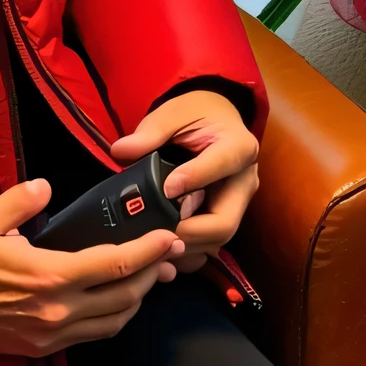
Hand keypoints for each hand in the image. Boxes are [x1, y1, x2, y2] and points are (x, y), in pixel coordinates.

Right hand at [0, 179, 184, 354]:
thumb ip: (22, 200)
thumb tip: (47, 187)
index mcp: (48, 277)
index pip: (116, 266)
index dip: (149, 252)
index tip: (170, 237)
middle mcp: (55, 313)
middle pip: (124, 299)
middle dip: (152, 276)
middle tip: (168, 254)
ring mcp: (47, 336)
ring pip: (111, 324)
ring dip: (135, 301)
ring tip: (148, 276)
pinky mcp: (37, 349)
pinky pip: (88, 337)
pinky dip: (110, 319)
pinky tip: (112, 300)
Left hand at [114, 88, 258, 273]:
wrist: (215, 120)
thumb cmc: (196, 114)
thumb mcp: (174, 113)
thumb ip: (150, 132)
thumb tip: (120, 151)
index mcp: (238, 145)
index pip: (222, 165)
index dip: (195, 179)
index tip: (167, 189)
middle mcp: (244, 181)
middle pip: (224, 222)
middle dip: (188, 233)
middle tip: (155, 232)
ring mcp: (237, 205)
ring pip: (217, 242)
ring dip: (184, 247)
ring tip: (151, 243)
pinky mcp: (225, 219)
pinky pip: (210, 247)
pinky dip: (186, 253)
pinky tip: (161, 248)